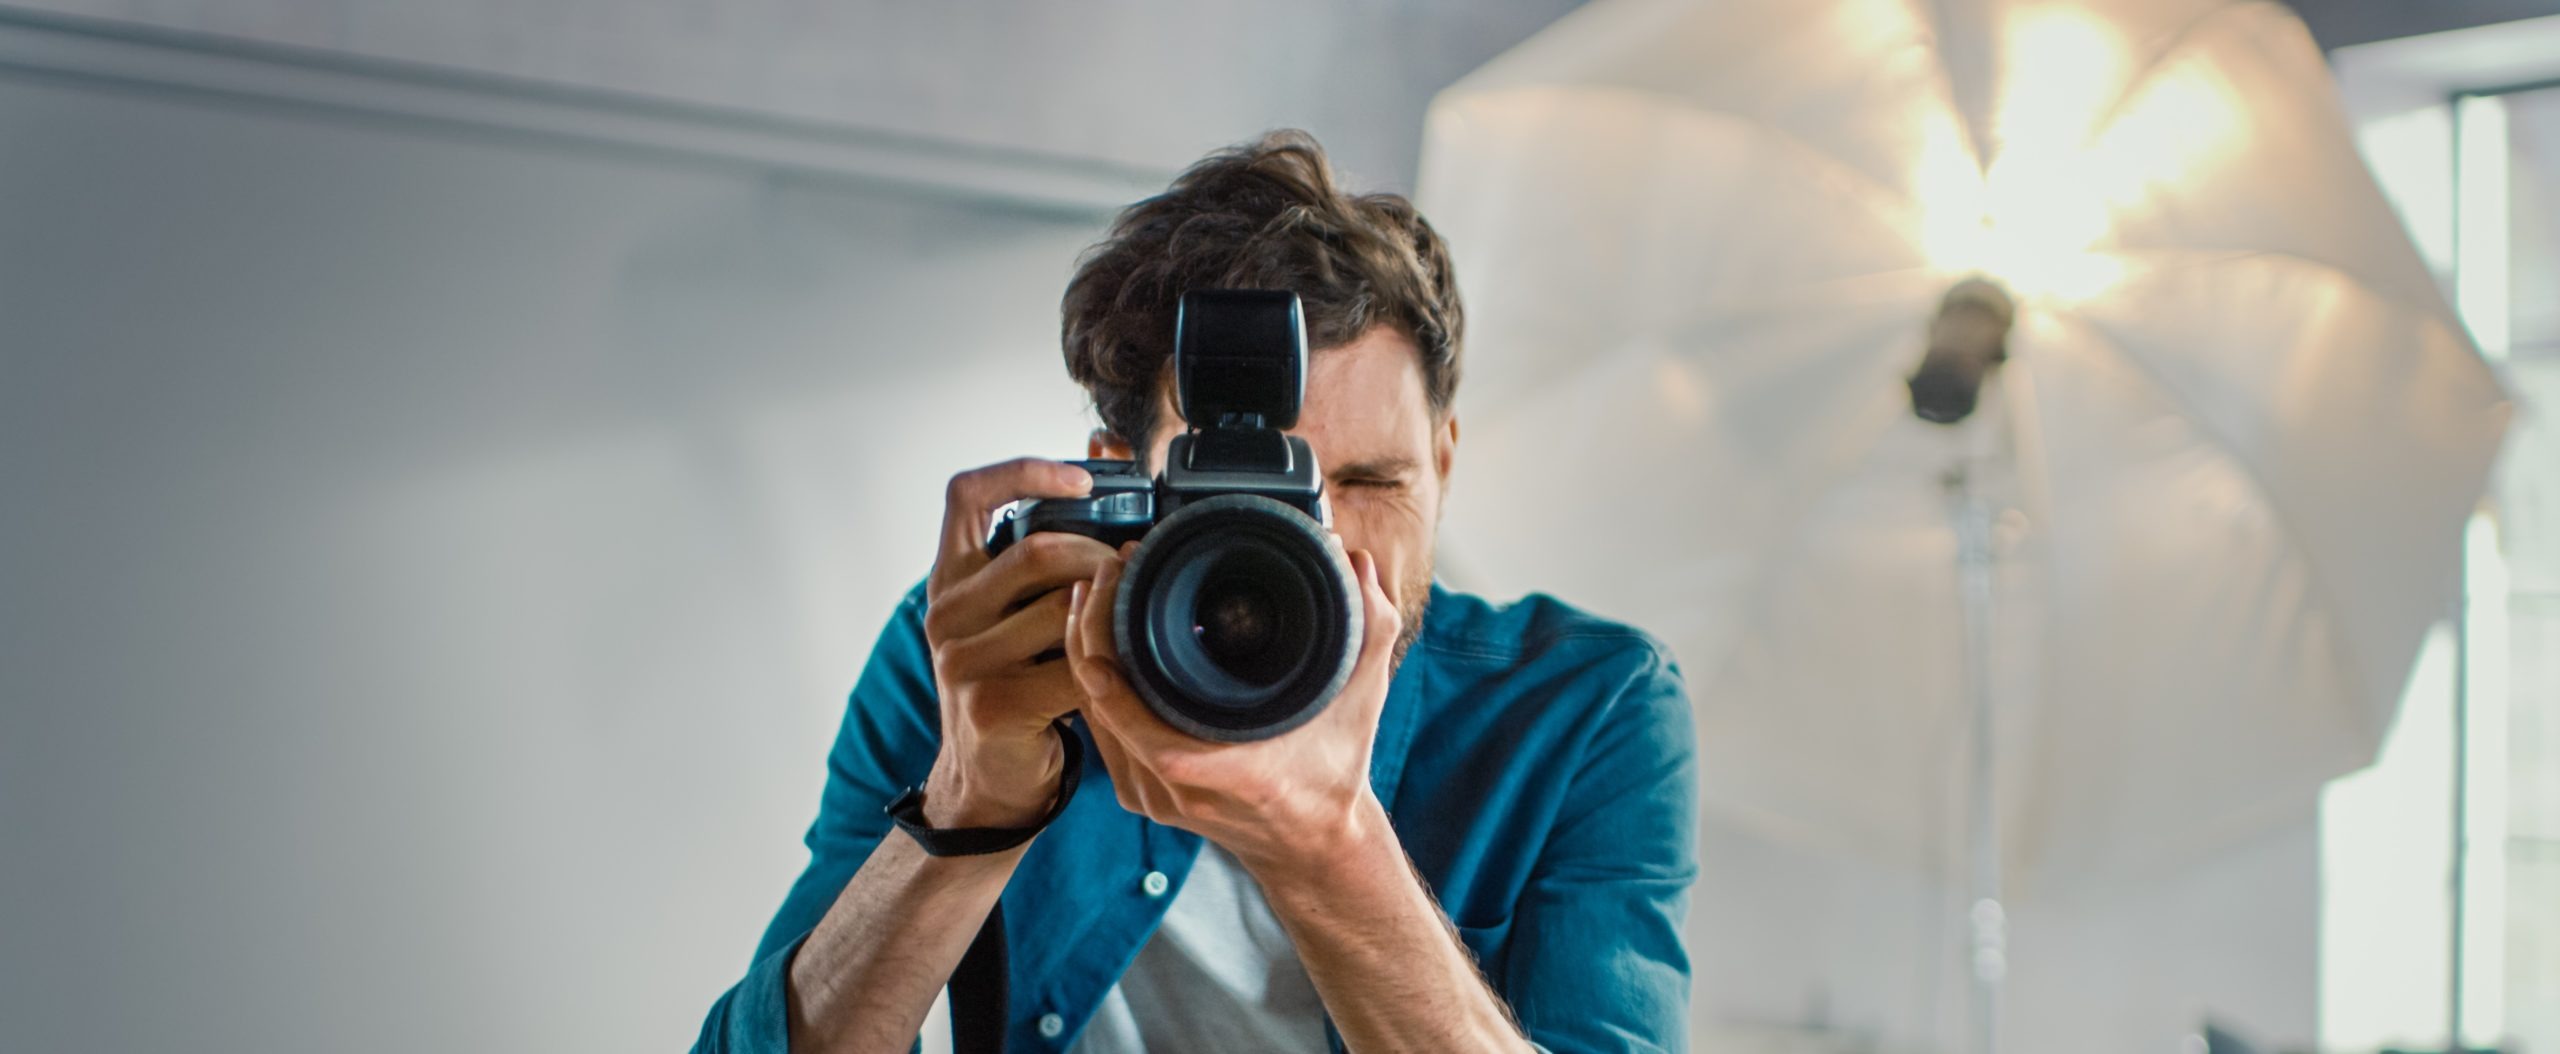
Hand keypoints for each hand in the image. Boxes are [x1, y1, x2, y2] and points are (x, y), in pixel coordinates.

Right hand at [918, 458, 1118, 828]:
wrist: (987, 779)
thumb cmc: (1014, 686)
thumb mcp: (1014, 615)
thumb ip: (1044, 558)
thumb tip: (1099, 461)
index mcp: (949, 579)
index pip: (966, 495)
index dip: (1023, 472)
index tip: (1082, 481)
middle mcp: (944, 613)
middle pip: (1035, 550)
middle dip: (1101, 556)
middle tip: (1137, 573)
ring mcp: (961, 661)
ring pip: (1062, 608)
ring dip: (1112, 612)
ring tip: (1134, 621)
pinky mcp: (992, 705)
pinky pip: (1074, 667)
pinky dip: (1111, 664)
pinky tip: (1125, 669)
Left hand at [1064, 540, 1401, 881]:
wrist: (1313, 841)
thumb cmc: (1336, 769)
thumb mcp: (1363, 696)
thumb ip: (1370, 624)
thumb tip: (1357, 560)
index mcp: (1225, 768)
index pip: (1140, 717)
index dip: (1113, 659)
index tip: (1115, 597)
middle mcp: (1177, 787)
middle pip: (1101, 702)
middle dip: (1092, 629)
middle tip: (1107, 570)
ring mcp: (1153, 795)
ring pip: (1094, 715)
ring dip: (1086, 650)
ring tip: (1099, 591)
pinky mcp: (1141, 794)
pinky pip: (1101, 731)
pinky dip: (1095, 683)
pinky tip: (1098, 639)